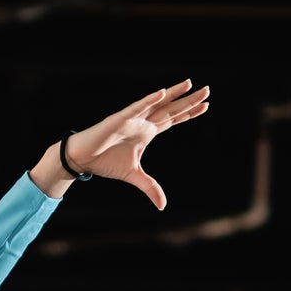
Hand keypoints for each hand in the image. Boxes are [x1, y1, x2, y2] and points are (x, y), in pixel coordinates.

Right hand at [35, 80, 209, 210]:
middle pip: (170, 109)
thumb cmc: (106, 161)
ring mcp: (132, 119)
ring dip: (172, 94)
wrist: (83, 158)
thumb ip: (150, 187)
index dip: (188, 114)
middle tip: (207, 91)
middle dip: (189, 101)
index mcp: (147, 132)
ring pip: (156, 104)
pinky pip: (136, 108)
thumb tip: (162, 206)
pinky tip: (161, 92)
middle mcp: (143, 122)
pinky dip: (148, 101)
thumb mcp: (134, 176)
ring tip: (188, 84)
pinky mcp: (119, 119)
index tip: (206, 106)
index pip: (173, 120)